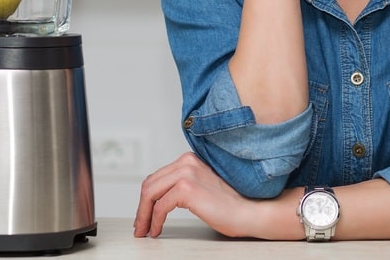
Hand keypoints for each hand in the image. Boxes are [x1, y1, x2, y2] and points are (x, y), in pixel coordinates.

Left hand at [134, 153, 257, 238]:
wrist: (250, 211)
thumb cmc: (230, 204)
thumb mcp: (201, 187)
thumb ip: (182, 186)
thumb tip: (159, 200)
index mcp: (189, 159)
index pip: (158, 177)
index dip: (147, 198)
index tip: (144, 214)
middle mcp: (186, 162)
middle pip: (150, 184)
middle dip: (141, 207)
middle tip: (140, 226)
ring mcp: (186, 173)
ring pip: (150, 193)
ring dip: (143, 215)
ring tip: (144, 230)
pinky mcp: (187, 188)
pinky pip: (160, 206)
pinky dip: (154, 221)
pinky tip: (157, 230)